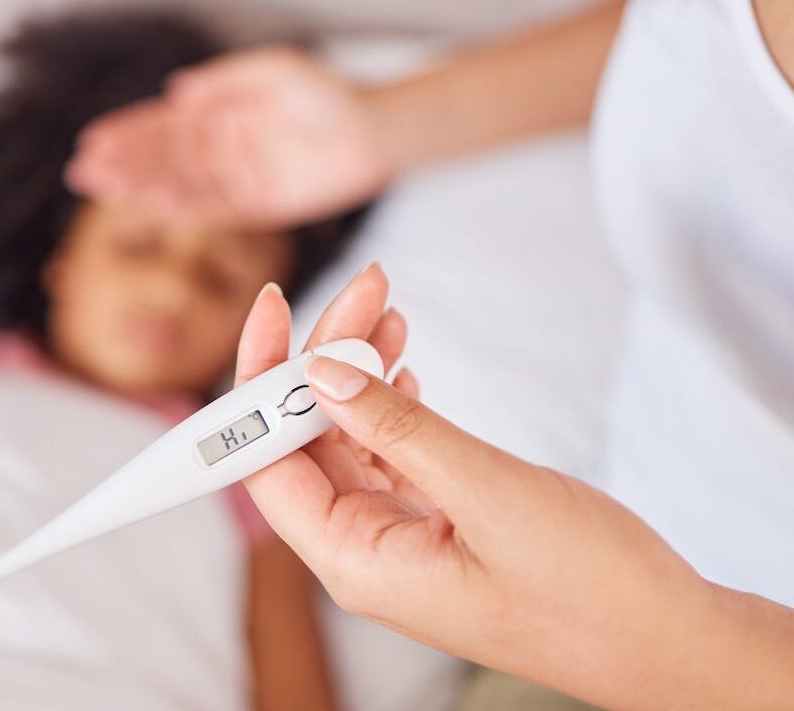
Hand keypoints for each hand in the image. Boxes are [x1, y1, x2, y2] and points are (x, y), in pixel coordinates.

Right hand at [66, 46, 390, 226]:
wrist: (373, 134)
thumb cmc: (328, 95)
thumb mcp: (277, 72)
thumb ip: (228, 81)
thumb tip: (176, 93)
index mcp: (219, 113)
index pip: (163, 125)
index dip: (127, 133)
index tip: (92, 141)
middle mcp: (220, 148)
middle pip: (161, 158)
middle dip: (121, 164)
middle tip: (81, 172)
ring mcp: (235, 179)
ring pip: (178, 185)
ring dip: (140, 187)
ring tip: (104, 190)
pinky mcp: (256, 208)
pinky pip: (211, 210)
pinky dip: (181, 208)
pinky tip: (151, 206)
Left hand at [235, 265, 785, 710]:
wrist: (669, 642)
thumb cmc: (589, 590)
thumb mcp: (488, 493)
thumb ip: (399, 428)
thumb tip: (322, 370)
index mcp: (354, 562)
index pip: (267, 463)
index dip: (260, 384)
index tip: (277, 309)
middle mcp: (362, 551)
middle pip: (306, 439)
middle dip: (324, 358)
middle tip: (369, 288)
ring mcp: (397, 536)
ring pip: (348, 438)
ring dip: (358, 372)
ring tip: (385, 310)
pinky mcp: (434, 522)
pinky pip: (388, 452)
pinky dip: (390, 402)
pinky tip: (402, 364)